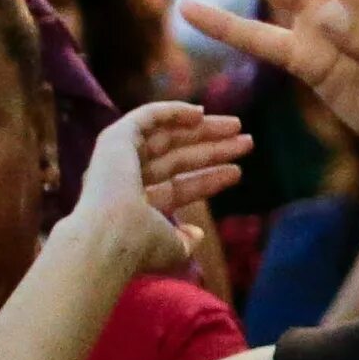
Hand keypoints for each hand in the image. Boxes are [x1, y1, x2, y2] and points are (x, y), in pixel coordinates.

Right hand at [68, 101, 249, 275]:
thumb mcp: (171, 248)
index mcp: (136, 206)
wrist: (111, 236)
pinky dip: (171, 111)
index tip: (238, 172)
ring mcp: (117, 160)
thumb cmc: (141, 247)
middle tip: (247, 142)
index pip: (179, 188)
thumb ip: (184, 241)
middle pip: (176, 159)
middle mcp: (124, 180)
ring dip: (202, 129)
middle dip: (212, 149)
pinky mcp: (115, 140)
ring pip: (166, 137)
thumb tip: (196, 235)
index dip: (209, 179)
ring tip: (238, 126)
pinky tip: (200, 112)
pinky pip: (145, 117)